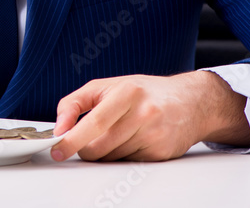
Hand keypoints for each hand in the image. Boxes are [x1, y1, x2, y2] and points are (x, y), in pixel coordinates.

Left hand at [49, 71, 249, 161]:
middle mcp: (143, 113)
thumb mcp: (107, 86)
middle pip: (100, 146)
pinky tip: (133, 140)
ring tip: (118, 133)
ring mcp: (155, 135)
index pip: (95, 121)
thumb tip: (59, 128)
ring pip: (112, 158)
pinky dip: (122, 157)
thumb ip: (75, 103)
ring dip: (105, 152)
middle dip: (85, 148)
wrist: (191, 102)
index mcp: (127, 92)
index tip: (58, 149)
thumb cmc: (143, 92)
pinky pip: (127, 163)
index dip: (73, 138)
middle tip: (87, 139)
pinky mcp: (162, 153)